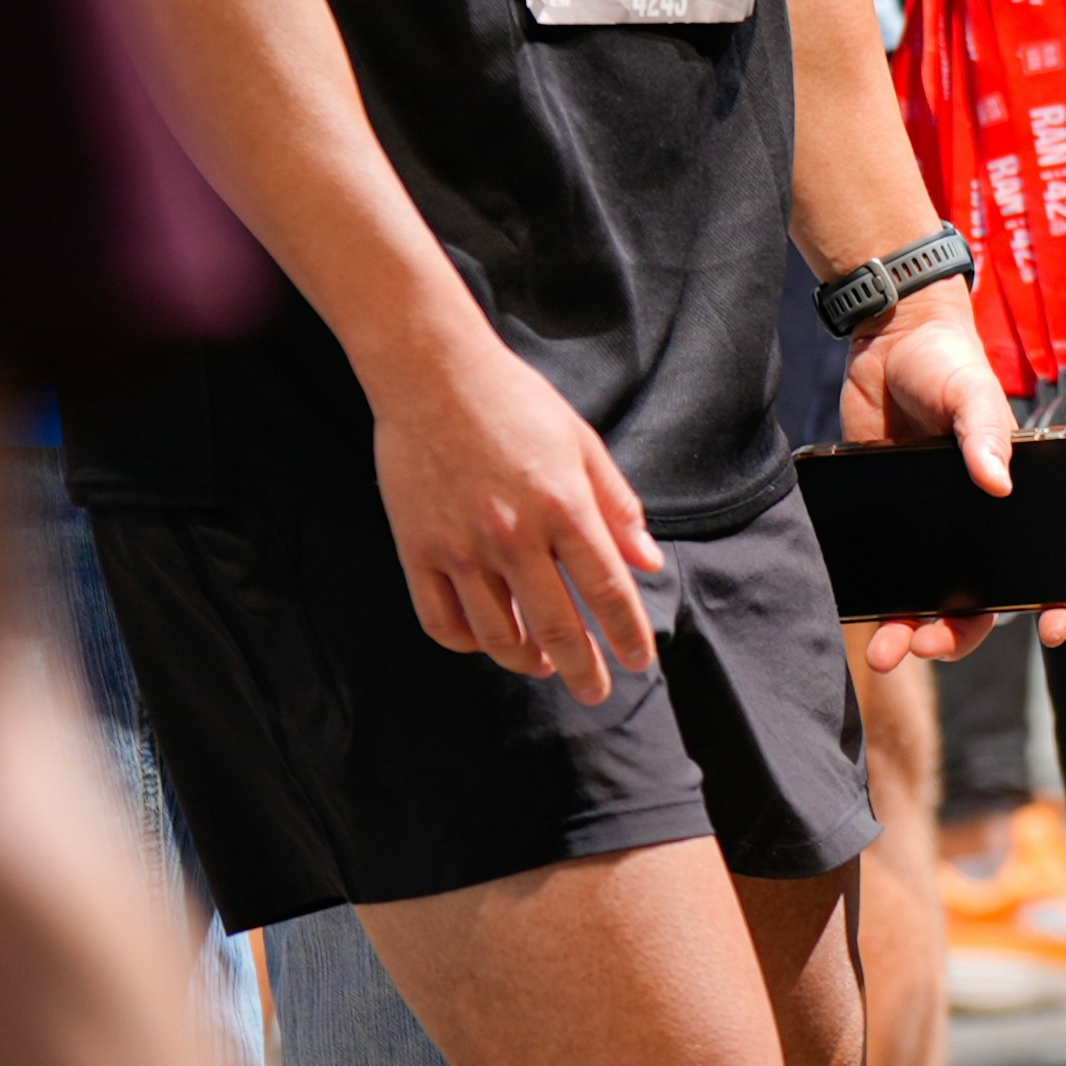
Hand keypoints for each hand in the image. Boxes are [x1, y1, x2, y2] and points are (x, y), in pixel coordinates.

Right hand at [369, 331, 666, 703]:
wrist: (432, 373)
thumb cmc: (515, 402)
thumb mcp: (581, 443)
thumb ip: (617, 505)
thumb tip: (648, 561)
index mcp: (563, 505)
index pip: (607, 590)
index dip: (627, 635)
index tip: (638, 662)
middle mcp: (513, 535)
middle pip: (557, 628)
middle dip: (583, 671)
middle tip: (595, 692)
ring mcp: (461, 547)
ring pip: (498, 635)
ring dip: (526, 662)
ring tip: (542, 666)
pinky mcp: (417, 549)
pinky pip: (442, 621)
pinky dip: (467, 644)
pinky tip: (487, 641)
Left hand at [828, 298, 1065, 667]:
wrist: (886, 339)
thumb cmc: (946, 360)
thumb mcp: (970, 392)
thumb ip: (983, 433)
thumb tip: (997, 483)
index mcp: (1014, 497)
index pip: (1050, 564)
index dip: (1061, 603)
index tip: (1055, 629)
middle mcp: (977, 522)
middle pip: (980, 601)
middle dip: (958, 633)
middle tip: (930, 643)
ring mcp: (931, 526)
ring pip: (930, 599)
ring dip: (912, 631)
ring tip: (886, 649)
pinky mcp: (889, 519)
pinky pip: (888, 573)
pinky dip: (876, 601)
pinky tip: (857, 616)